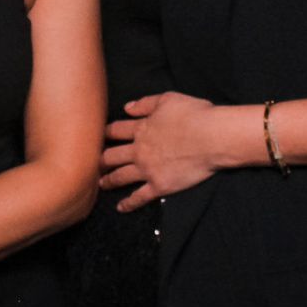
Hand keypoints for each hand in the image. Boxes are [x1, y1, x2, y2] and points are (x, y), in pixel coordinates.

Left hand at [99, 92, 227, 211]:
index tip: (99, 137)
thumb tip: (127, 108)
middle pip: (112, 155)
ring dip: (109, 180)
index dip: (106, 133)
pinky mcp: (159, 186)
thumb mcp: (167, 99)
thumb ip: (145, 103)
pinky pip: (139, 197)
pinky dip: (128, 203)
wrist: (212, 137)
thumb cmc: (194, 115)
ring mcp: (147, 169)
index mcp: (141, 128)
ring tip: (101, 184)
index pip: (116, 131)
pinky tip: (120, 207)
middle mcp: (139, 150)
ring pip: (121, 176)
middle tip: (94, 164)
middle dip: (101, 159)